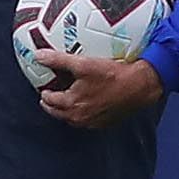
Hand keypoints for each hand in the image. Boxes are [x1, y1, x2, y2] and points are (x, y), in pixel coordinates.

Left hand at [34, 52, 163, 128]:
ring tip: (67, 98)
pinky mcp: (105, 123)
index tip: (44, 87)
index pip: (49, 101)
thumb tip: (39, 55)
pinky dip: (83, 111)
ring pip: (72, 118)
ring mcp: (92, 122)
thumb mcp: (83, 63)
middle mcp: (79, 118)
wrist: (139, 86)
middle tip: (51, 94)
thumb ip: (58, 60)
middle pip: (57, 113)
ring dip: (67, 110)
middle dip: (52, 104)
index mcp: (71, 104)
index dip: (44, 93)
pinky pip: (88, 119)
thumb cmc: (112, 75)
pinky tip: (88, 101)